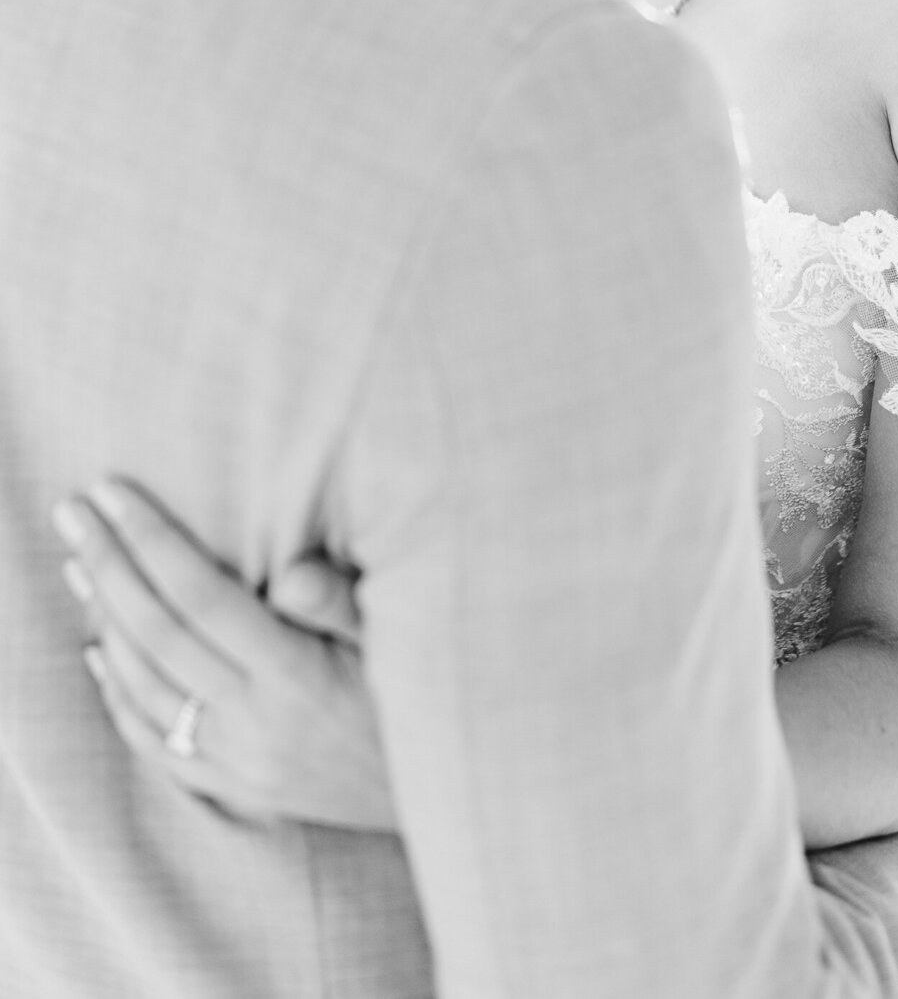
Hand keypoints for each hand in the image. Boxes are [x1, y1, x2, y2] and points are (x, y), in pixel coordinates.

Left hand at [52, 479, 393, 830]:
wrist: (441, 785)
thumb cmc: (421, 688)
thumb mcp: (397, 635)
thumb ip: (342, 600)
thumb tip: (292, 571)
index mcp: (295, 674)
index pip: (201, 597)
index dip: (150, 541)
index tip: (112, 492)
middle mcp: (257, 722)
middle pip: (158, 635)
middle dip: (108, 566)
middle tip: (73, 513)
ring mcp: (241, 761)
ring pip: (145, 689)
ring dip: (104, 622)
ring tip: (80, 564)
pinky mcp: (239, 787)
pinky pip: (158, 745)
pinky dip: (118, 698)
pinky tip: (100, 653)